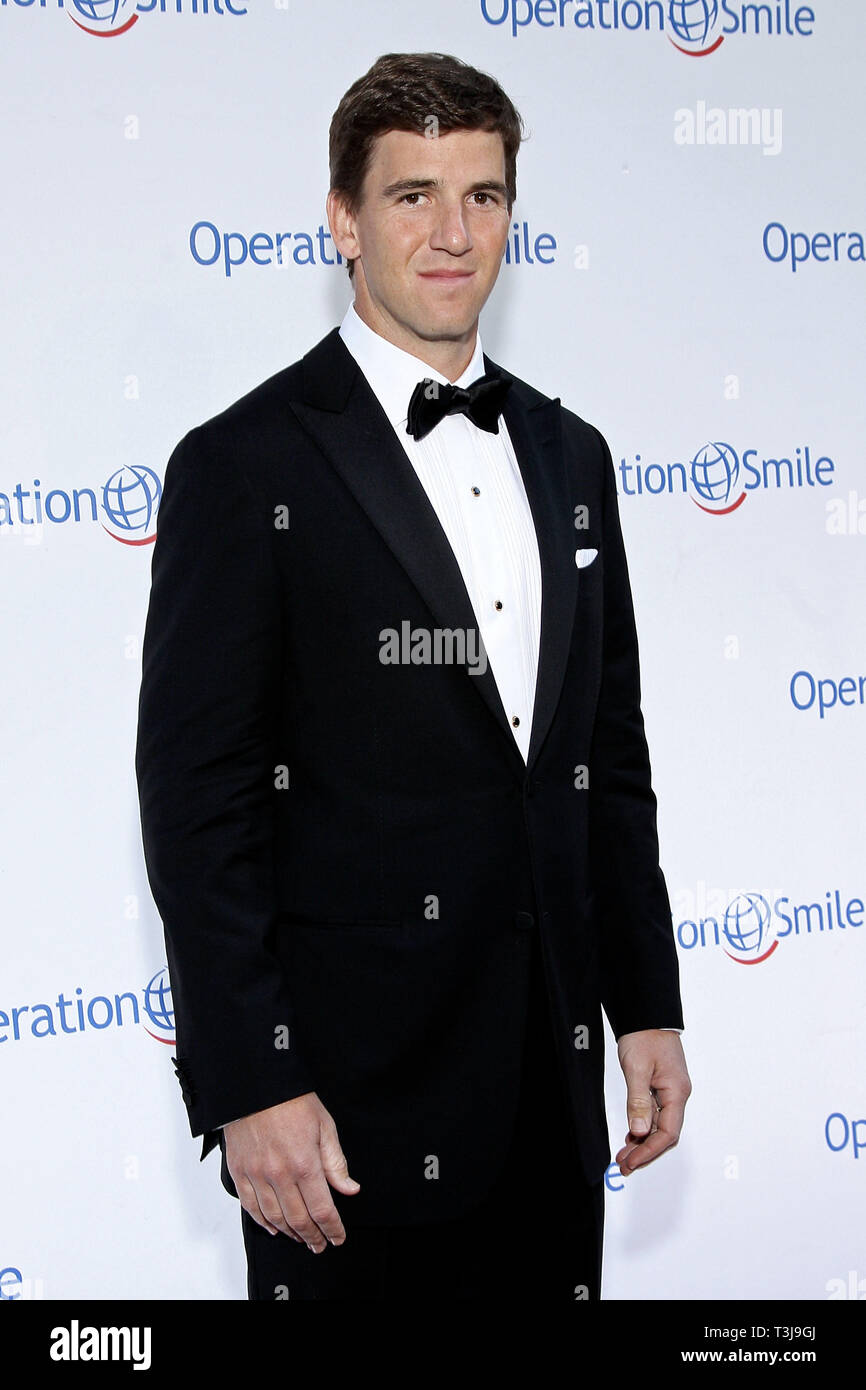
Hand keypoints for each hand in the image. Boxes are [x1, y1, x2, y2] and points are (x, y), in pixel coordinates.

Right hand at [224, 1092, 359, 1249]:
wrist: (255, 1085)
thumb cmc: (291, 1100)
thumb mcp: (324, 1126)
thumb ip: (336, 1162)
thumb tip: (349, 1189)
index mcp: (304, 1163)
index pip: (322, 1210)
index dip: (332, 1229)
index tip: (338, 1238)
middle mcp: (279, 1174)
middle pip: (299, 1220)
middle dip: (313, 1237)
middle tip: (320, 1245)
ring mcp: (257, 1175)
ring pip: (275, 1218)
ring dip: (290, 1233)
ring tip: (301, 1238)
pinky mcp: (239, 1172)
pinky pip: (250, 1206)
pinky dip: (263, 1222)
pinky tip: (274, 1227)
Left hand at [615, 1031, 690, 1175]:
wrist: (646, 1013)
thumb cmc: (644, 1036)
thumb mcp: (637, 1069)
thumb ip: (639, 1102)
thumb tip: (641, 1132)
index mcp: (677, 1091)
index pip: (668, 1132)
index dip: (649, 1151)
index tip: (632, 1162)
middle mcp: (677, 1094)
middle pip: (666, 1133)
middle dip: (646, 1151)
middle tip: (625, 1165)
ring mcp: (670, 1090)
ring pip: (660, 1125)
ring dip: (643, 1141)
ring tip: (624, 1154)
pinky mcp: (661, 1086)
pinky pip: (655, 1113)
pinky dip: (643, 1126)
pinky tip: (631, 1135)